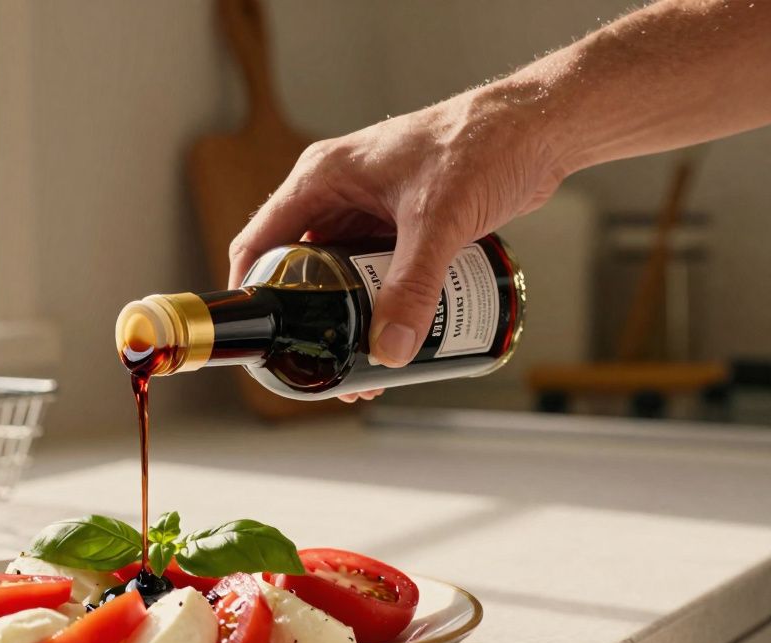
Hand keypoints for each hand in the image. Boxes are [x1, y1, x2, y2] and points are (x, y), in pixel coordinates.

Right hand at [228, 87, 568, 371]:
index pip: (261, 241)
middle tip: (321, 362)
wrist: (540, 129)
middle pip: (297, 267)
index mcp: (322, 177)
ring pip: (338, 275)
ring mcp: (368, 209)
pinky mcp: (400, 224)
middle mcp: (337, 193)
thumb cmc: (483, 144)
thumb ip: (412, 287)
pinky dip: (376, 304)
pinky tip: (391, 335)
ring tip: (361, 364)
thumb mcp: (439, 221)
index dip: (250, 292)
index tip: (259, 338)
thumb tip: (389, 348)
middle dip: (307, 319)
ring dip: (344, 317)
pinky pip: (373, 273)